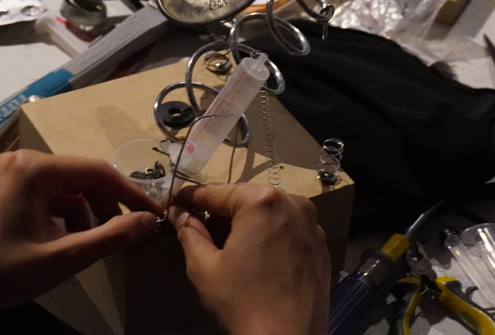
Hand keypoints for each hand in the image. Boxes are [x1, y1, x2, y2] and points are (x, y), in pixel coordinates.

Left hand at [0, 150, 162, 333]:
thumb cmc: (5, 273)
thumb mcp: (64, 256)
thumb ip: (110, 236)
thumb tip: (148, 221)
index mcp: (33, 169)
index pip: (96, 171)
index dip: (129, 194)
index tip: (153, 214)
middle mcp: (23, 159)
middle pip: (82, 177)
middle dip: (106, 206)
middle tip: (125, 236)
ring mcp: (13, 171)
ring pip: (69, 186)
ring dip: (87, 212)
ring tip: (93, 243)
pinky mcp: (8, 185)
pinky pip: (51, 193)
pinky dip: (66, 214)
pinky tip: (69, 239)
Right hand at [169, 184, 329, 334]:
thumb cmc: (242, 302)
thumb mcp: (204, 267)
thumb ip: (189, 232)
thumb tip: (179, 213)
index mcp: (262, 201)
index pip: (216, 192)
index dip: (190, 198)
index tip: (173, 204)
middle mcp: (292, 203)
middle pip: (245, 199)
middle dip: (220, 212)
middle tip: (197, 228)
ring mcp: (312, 225)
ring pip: (268, 213)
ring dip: (245, 223)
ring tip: (225, 246)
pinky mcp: (321, 246)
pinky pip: (287, 229)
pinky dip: (268, 236)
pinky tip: (255, 258)